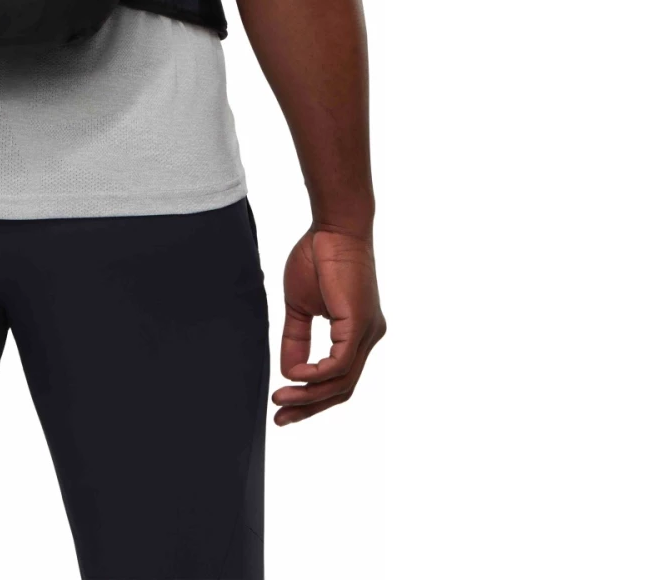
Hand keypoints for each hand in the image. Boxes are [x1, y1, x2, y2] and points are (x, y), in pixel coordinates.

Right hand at [272, 227, 384, 425]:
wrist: (332, 227)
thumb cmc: (318, 257)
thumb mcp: (300, 306)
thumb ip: (295, 338)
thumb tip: (288, 371)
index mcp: (356, 333)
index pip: (338, 378)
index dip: (310, 395)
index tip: (281, 402)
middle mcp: (368, 337)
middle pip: (342, 389)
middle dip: (309, 407)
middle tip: (281, 421)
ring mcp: (368, 333)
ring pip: (342, 383)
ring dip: (309, 396)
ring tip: (280, 401)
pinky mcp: (360, 326)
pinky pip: (340, 365)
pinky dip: (316, 375)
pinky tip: (294, 376)